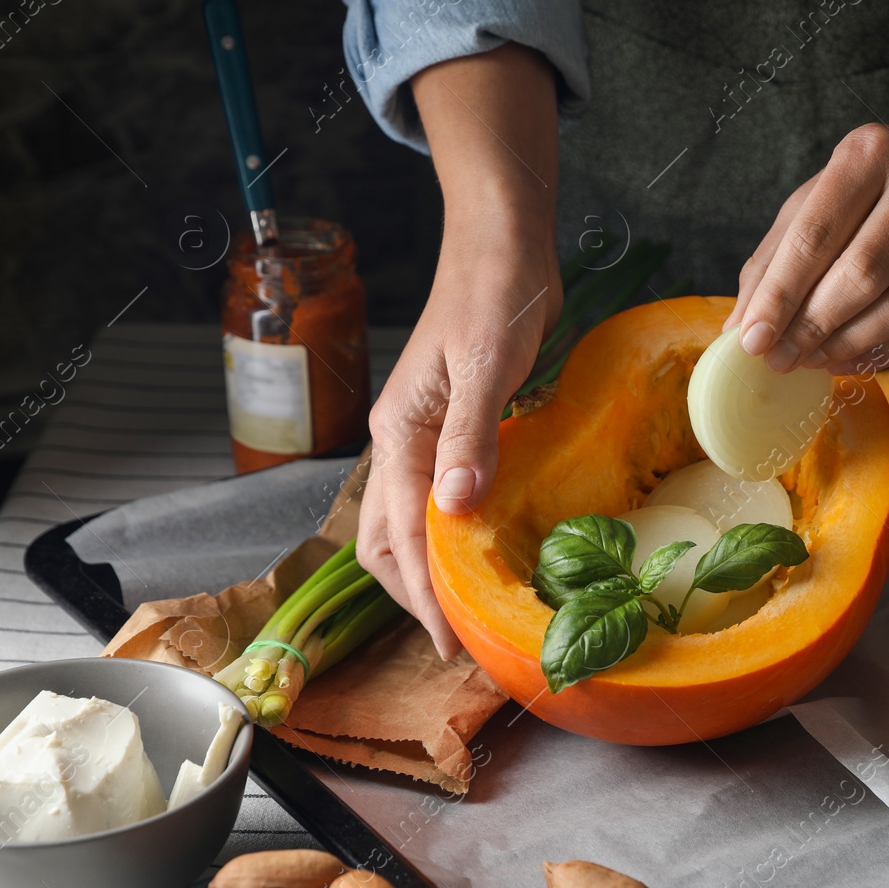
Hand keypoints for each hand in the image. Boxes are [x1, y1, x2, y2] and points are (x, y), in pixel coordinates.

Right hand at [356, 43, 558, 658]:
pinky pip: (432, 497)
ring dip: (427, 571)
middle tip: (463, 642)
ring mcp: (419, 434)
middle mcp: (398, 441)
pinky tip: (480, 550)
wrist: (502, 241)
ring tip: (468, 611)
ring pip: (403, 522)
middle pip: (386, 540)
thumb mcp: (487, 366)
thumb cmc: (496, 295)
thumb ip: (470, 439)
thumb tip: (453, 512)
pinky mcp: (449, 425)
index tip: (455, 645)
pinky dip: (446, 535)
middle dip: (416, 596)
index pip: (402, 536)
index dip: (425, 597)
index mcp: (399, 433)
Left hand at [728, 2, 888, 372]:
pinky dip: (885, 351)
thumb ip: (775, 256)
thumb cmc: (877, 179)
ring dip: (848, 344)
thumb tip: (741, 327)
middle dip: (813, 326)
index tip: (752, 340)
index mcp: (869, 153)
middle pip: (862, 273)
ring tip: (812, 361)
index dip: (781, 295)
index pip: (816, 235)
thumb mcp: (819, 194)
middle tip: (780, 359)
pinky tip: (850, 359)